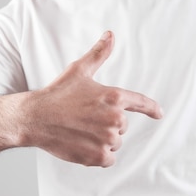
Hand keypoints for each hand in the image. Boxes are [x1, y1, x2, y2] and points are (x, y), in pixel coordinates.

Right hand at [24, 31, 162, 166]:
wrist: (35, 118)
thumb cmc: (57, 94)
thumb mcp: (79, 70)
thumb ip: (99, 54)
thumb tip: (110, 35)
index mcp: (114, 97)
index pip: (140, 103)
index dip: (151, 109)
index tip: (159, 113)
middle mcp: (115, 118)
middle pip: (121, 127)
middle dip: (106, 125)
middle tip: (84, 119)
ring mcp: (107, 138)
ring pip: (114, 143)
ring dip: (101, 141)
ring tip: (80, 132)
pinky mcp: (99, 155)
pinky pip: (108, 159)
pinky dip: (97, 156)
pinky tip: (81, 145)